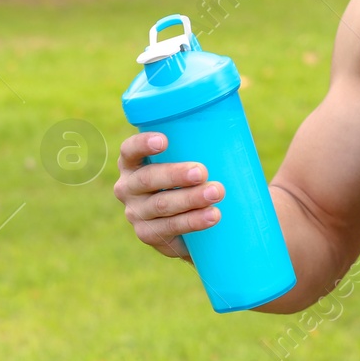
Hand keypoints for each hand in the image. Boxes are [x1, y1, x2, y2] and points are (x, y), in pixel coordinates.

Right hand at [113, 132, 223, 261]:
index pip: (129, 150)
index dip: (143, 144)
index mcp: (132, 163)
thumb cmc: (189, 181)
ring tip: (216, 193)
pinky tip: (211, 216)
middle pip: (148, 178)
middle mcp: (128, 187)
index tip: (164, 141)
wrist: (188, 228)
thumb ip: (195, 146)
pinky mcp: (147, 235)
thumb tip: (232, 125)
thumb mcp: (184, 162)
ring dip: (190, 198)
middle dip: (176, 174)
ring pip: (162, 204)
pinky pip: (169, 228)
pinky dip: (193, 221)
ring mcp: (136, 213)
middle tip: (203, 172)